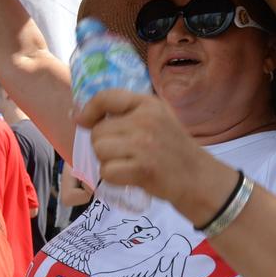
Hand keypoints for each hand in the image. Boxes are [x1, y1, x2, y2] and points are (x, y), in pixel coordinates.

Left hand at [76, 89, 236, 222]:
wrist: (199, 179)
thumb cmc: (171, 149)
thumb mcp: (155, 119)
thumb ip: (124, 114)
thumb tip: (76, 116)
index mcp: (148, 104)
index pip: (105, 97)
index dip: (88, 110)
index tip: (81, 120)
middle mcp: (146, 120)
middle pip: (98, 131)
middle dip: (104, 145)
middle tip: (125, 153)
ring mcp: (144, 144)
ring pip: (99, 150)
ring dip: (108, 162)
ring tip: (129, 164)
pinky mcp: (142, 168)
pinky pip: (106, 171)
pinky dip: (114, 178)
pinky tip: (130, 177)